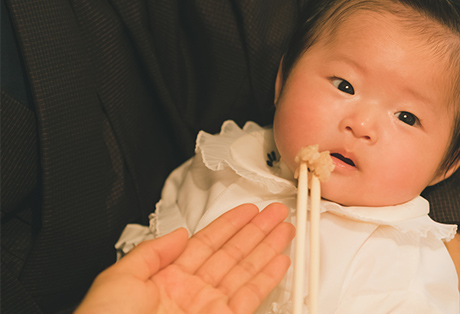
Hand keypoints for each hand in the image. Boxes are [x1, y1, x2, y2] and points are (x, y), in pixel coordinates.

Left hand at [76, 203, 294, 313]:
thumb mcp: (118, 280)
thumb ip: (151, 252)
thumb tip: (177, 233)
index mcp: (165, 282)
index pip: (205, 244)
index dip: (229, 225)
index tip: (248, 210)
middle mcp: (190, 295)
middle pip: (231, 255)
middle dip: (256, 231)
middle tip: (275, 213)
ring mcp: (208, 310)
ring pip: (245, 273)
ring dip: (267, 249)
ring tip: (285, 229)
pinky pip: (250, 297)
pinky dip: (267, 279)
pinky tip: (279, 261)